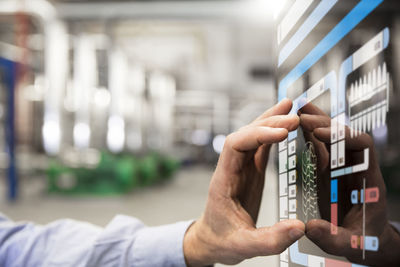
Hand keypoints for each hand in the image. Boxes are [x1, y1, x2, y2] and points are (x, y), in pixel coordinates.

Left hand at [183, 99, 304, 265]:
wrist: (211, 239)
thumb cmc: (222, 240)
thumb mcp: (243, 246)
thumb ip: (270, 240)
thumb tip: (300, 227)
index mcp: (224, 179)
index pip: (236, 145)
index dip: (257, 135)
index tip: (282, 134)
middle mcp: (231, 168)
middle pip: (246, 134)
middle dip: (269, 123)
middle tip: (295, 118)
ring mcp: (241, 167)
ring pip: (253, 136)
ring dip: (270, 122)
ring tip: (291, 108)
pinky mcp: (250, 171)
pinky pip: (260, 147)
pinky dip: (273, 134)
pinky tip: (286, 126)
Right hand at [299, 103, 399, 265]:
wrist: (365, 239)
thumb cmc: (364, 240)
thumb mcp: (350, 244)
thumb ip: (332, 237)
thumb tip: (309, 227)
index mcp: (368, 179)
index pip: (362, 145)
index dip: (342, 135)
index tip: (320, 133)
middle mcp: (355, 167)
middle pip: (344, 134)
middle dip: (324, 122)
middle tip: (301, 115)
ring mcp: (341, 167)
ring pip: (330, 137)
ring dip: (315, 122)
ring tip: (296, 110)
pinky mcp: (328, 171)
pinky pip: (320, 147)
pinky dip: (308, 134)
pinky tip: (296, 124)